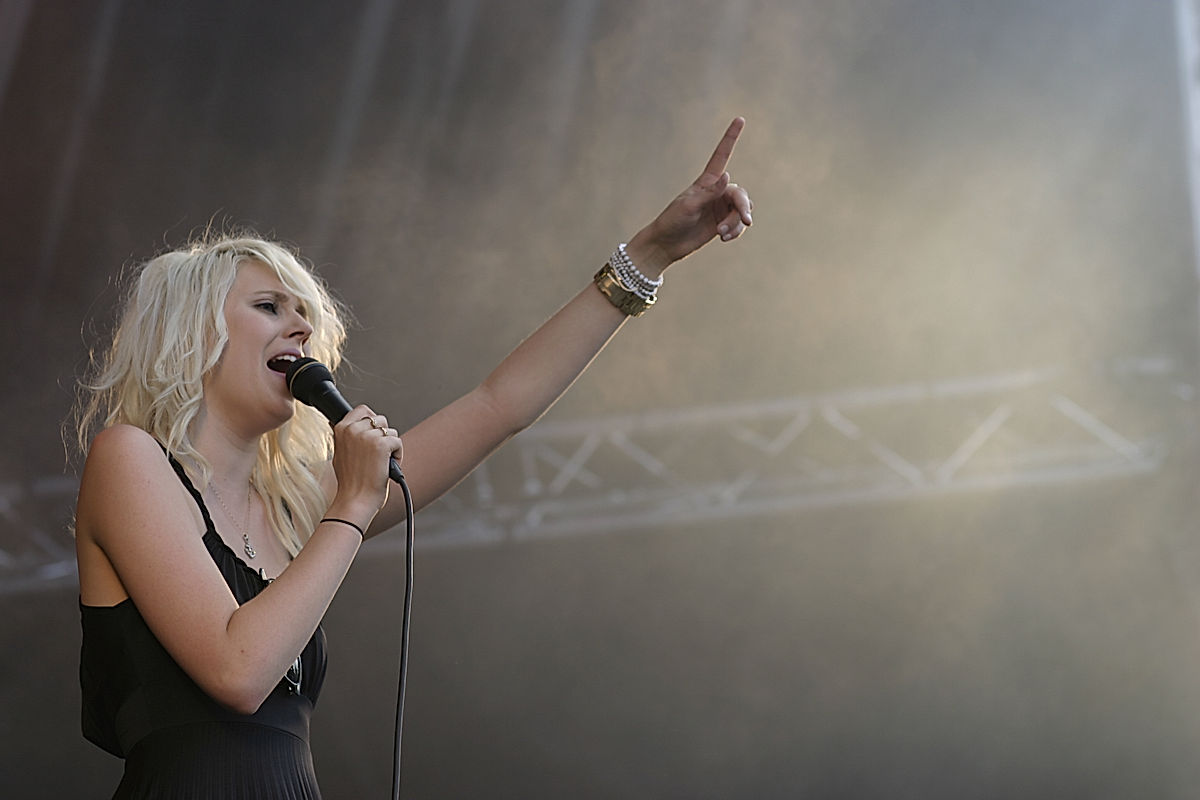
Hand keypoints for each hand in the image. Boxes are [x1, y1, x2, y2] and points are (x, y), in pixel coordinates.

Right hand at [329, 405, 403, 521]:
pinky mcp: (381, 445)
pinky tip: (387, 467)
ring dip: (391, 446)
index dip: (372, 420)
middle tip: (378, 455)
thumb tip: (351, 427)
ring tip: (382, 463)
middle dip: (384, 435)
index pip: (363, 410)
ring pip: (391, 431)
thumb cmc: (350, 482)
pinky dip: (398, 455)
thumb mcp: (340, 454)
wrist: (355, 500)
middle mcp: (353, 429)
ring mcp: (367, 436)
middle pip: (380, 419)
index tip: (375, 434)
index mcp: (341, 429)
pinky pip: (398, 442)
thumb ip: (347, 439)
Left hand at [627, 117, 753, 272]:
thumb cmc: (672, 221)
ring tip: (721, 234)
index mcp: (706, 182)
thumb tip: (728, 175)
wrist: (666, 245)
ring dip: (736, 223)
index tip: (739, 119)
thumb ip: (709, 193)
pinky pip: (739, 225)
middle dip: (743, 208)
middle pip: (740, 194)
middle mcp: (716, 192)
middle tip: (746, 222)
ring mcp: (720, 208)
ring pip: (742, 210)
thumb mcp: (689, 206)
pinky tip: (724, 239)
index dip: (731, 137)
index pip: (722, 155)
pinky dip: (735, 232)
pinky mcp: (723, 224)